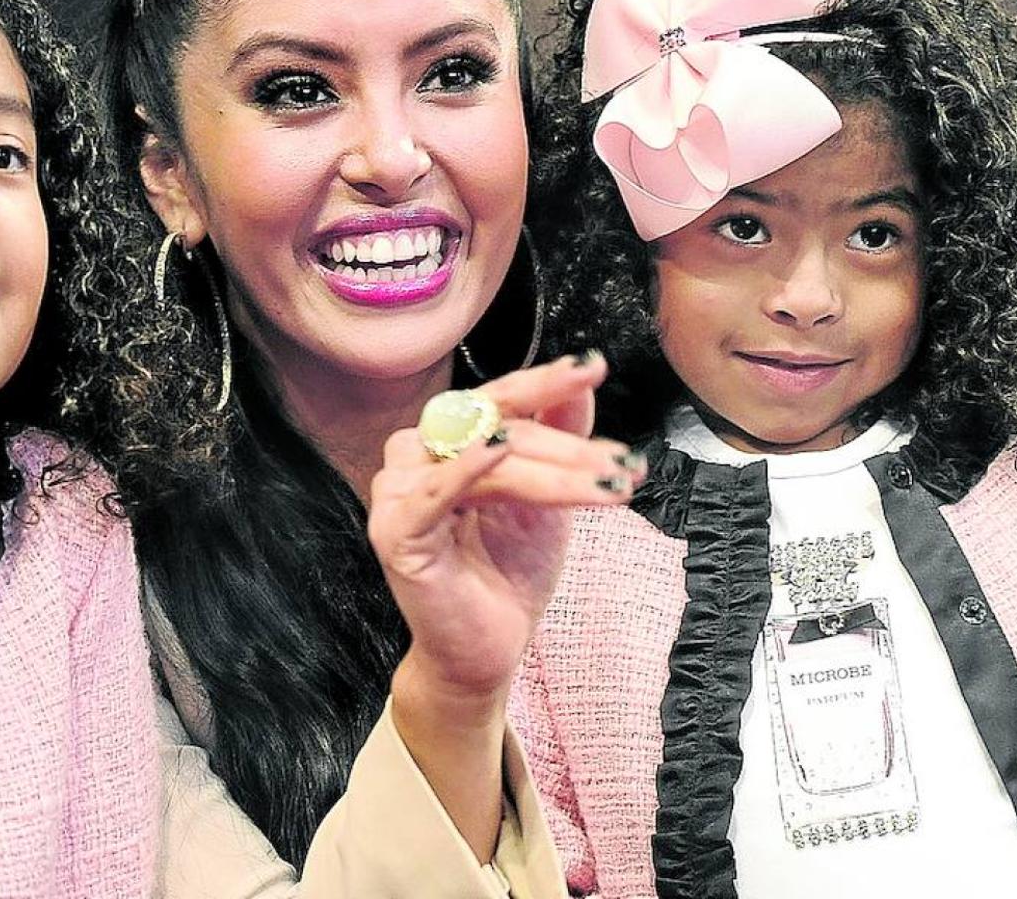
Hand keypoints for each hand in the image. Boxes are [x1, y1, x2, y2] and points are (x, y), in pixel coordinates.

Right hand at [368, 352, 641, 705]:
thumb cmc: (510, 571)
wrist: (488, 651)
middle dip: (567, 446)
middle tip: (623, 465)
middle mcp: (415, 454)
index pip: (500, 398)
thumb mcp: (548, 495)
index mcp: (448, 439)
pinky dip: (465, 467)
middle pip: (496, 426)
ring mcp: (397, 490)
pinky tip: (496, 452)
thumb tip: (583, 379)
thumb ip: (559, 435)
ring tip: (607, 485)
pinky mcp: (393, 530)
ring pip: (482, 458)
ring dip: (550, 469)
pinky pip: (432, 492)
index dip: (547, 382)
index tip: (595, 365)